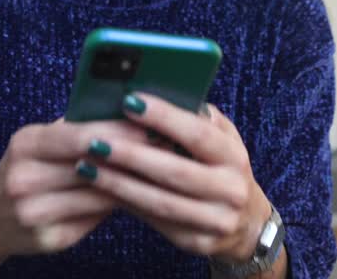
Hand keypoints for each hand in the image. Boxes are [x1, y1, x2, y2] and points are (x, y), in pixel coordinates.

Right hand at [0, 118, 148, 258]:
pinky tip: (139, 193)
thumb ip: (77, 128)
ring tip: (161, 168)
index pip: (78, 135)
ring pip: (98, 194)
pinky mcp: (49, 239)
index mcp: (25, 144)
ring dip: (132, 180)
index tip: (151, 123)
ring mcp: (34, 213)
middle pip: (91, 165)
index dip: (117, 129)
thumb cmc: (28, 168)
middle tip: (167, 145)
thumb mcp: (40, 141)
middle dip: (131, 154)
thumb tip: (129, 110)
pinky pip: (94, 218)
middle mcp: (24, 179)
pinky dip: (117, 204)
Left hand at [77, 94, 272, 262]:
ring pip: (160, 202)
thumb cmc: (223, 167)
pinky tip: (103, 189)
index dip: (164, 117)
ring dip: (120, 184)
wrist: (248, 222)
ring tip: (88, 167)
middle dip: (132, 155)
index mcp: (234, 156)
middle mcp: (231, 189)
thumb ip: (197, 118)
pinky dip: (127, 203)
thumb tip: (156, 95)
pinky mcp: (197, 242)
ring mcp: (216, 220)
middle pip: (175, 171)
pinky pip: (156, 221)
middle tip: (96, 141)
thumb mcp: (222, 139)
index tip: (129, 101)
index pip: (198, 134)